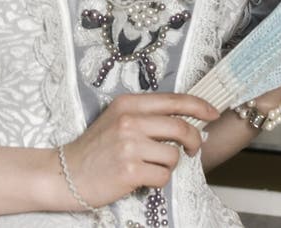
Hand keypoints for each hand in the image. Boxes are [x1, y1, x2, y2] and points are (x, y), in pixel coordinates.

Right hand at [60, 93, 218, 208]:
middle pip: (180, 127)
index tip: (213, 113)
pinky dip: (158, 180)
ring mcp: (129, 145)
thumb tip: (185, 120)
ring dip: (168, 165)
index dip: (199, 106)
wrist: (67, 172)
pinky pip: (163, 176)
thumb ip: (147, 115)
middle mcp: (130, 120)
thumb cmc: (97, 147)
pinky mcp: (130, 170)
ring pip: (173, 155)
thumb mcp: (118, 119)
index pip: (173, 100)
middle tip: (192, 149)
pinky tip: (142, 178)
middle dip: (194, 141)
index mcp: (128, 103)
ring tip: (150, 165)